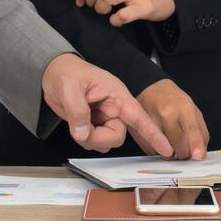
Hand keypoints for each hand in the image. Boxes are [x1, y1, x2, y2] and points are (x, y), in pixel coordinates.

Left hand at [41, 54, 172, 157]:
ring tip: (77, 121)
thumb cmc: (67, 72)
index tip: (166, 149)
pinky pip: (94, 142)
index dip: (153, 133)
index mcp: (116, 95)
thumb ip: (77, 111)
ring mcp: (105, 118)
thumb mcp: (70, 87)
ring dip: (90, 139)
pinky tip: (77, 124)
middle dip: (99, 138)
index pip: (139, 116)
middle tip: (81, 128)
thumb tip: (82, 133)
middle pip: (117, 136)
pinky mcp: (95, 126)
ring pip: (106, 142)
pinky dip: (84, 139)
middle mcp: (114, 108)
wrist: (54, 74)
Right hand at [133, 79, 208, 160]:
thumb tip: (200, 154)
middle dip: (185, 153)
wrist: (148, 87)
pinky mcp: (139, 131)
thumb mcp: (192, 109)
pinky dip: (158, 151)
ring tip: (171, 143)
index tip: (199, 157)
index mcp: (183, 108)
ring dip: (171, 154)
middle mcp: (167, 115)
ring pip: (166, 153)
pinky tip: (159, 140)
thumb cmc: (173, 99)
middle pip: (180, 148)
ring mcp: (151, 124)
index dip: (196, 145)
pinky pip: (153, 152)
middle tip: (184, 148)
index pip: (191, 130)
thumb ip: (200, 131)